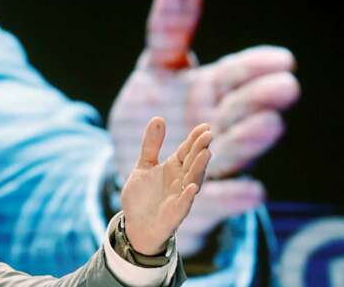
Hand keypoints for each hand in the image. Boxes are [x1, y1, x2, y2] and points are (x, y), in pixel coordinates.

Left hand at [108, 0, 299, 255]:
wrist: (135, 171)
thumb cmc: (158, 112)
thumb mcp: (158, 67)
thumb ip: (171, 28)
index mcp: (211, 90)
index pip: (235, 74)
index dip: (255, 67)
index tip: (281, 59)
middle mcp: (215, 125)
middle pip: (239, 110)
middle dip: (259, 98)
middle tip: (285, 86)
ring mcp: (207, 162)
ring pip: (232, 150)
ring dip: (251, 139)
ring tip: (271, 124)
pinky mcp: (192, 197)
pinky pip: (214, 198)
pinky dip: (232, 196)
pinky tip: (252, 190)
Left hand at [121, 118, 211, 254]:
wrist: (135, 224)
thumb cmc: (143, 195)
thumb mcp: (144, 165)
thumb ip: (151, 144)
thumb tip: (159, 118)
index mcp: (174, 168)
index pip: (187, 150)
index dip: (195, 139)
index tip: (205, 126)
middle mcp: (180, 180)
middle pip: (193, 162)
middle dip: (200, 149)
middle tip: (208, 134)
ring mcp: (180, 196)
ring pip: (194, 180)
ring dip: (200, 167)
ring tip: (206, 153)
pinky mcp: (175, 213)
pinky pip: (184, 204)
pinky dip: (188, 195)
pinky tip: (191, 186)